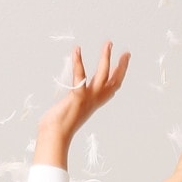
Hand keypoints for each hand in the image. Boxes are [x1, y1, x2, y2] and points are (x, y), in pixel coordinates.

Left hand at [33, 41, 129, 167]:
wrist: (54, 137)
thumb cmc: (57, 128)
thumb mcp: (70, 111)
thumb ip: (73, 103)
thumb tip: (68, 99)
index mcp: (93, 104)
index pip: (110, 89)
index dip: (118, 76)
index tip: (123, 64)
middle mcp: (94, 101)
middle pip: (114, 82)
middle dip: (121, 67)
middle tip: (127, 53)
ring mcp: (87, 99)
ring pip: (102, 76)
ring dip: (106, 58)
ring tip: (108, 43)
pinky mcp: (77, 98)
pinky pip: (80, 78)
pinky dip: (79, 63)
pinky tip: (77, 50)